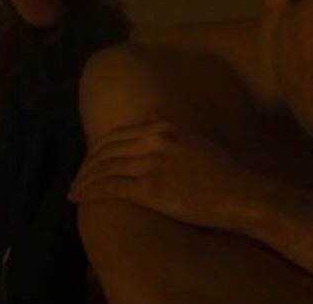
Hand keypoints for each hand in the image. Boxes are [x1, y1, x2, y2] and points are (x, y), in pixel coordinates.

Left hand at [69, 114, 266, 231]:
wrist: (239, 195)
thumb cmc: (222, 173)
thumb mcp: (195, 140)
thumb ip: (170, 127)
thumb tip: (152, 113)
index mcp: (163, 129)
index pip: (118, 135)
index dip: (99, 149)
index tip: (90, 161)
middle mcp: (152, 142)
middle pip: (106, 151)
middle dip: (87, 166)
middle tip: (76, 178)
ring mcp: (149, 165)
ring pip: (104, 169)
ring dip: (84, 180)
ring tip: (74, 191)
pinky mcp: (148, 189)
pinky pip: (109, 188)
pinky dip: (90, 192)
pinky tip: (80, 198)